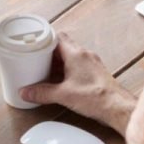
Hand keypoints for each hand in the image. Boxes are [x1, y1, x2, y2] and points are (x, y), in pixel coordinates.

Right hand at [18, 32, 135, 132]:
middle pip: (64, 46)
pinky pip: (79, 65)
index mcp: (76, 54)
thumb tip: (27, 92)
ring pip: (71, 56)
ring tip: (46, 71)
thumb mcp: (62, 95)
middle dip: (50, 53)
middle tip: (37, 60)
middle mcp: (85, 55)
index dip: (45, 39)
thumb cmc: (96, 97)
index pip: (58, 37)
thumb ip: (42, 93)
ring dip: (59, 62)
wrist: (116, 106)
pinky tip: (62, 80)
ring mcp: (92, 63)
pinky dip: (68, 70)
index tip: (34, 45)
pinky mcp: (96, 72)